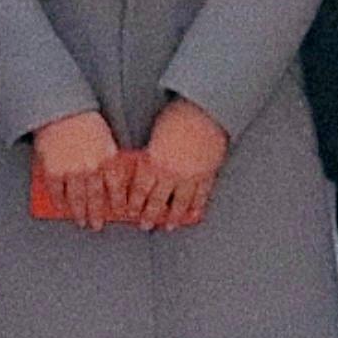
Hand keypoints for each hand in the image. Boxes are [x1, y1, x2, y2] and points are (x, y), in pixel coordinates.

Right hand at [34, 111, 131, 227]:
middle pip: (96, 198)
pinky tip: (61, 207)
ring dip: (79, 213)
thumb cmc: (83, 120)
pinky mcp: (52, 171)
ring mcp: (71, 171)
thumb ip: (109, 159)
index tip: (119, 212)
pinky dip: (59, 202)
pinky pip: (56, 192)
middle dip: (97, 215)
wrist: (59, 109)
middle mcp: (91, 168)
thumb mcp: (105, 138)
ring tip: (81, 221)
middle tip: (97, 225)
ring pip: (77, 200)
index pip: (116, 188)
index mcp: (107, 158)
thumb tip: (114, 181)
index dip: (118, 203)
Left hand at [124, 97, 229, 230]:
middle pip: (157, 200)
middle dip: (149, 215)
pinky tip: (193, 214)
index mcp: (154, 162)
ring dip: (173, 217)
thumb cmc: (179, 115)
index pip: (140, 189)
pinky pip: (201, 196)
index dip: (134, 202)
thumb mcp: (156, 132)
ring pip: (179, 203)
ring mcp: (190, 177)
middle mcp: (171, 173)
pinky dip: (196, 207)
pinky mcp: (207, 175)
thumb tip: (146, 163)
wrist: (206, 111)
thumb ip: (151, 151)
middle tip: (145, 225)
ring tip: (169, 226)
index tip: (130, 210)